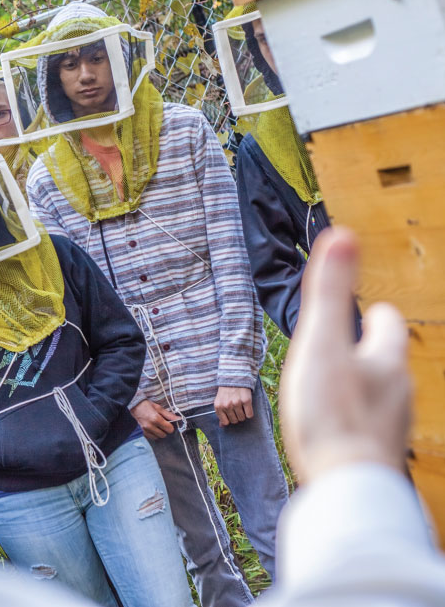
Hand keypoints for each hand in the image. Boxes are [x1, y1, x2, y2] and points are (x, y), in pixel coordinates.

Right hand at [131, 399, 179, 439]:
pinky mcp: (142, 431)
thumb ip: (169, 415)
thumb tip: (178, 419)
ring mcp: (145, 430)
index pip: (169, 429)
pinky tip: (153, 429)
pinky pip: (151, 437)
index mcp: (156, 419)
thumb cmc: (147, 405)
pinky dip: (153, 434)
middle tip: (162, 424)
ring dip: (159, 433)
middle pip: (163, 435)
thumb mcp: (159, 408)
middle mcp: (150, 426)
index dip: (170, 427)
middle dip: (164, 430)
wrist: (135, 405)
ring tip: (157, 426)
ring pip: (157, 437)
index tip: (168, 423)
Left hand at [214, 386, 253, 425]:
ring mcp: (236, 403)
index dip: (229, 419)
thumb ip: (220, 413)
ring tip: (241, 406)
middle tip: (236, 408)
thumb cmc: (226, 392)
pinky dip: (249, 412)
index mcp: (218, 406)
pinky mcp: (246, 401)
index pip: (225, 422)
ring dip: (243, 414)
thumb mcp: (219, 401)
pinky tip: (246, 406)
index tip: (231, 414)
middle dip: (236, 416)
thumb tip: (221, 426)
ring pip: (242, 418)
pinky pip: (250, 415)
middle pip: (235, 421)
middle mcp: (227, 405)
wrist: (234, 378)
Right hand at [281, 227, 410, 484]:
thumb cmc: (331, 414)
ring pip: (381, 395)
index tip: (360, 310)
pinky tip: (336, 430)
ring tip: (334, 389)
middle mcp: (399, 391)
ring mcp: (391, 425)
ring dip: (361, 388)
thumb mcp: (322, 343)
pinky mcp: (377, 454)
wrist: (348, 488)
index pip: (388, 323)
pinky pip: (369, 427)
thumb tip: (343, 234)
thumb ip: (328, 292)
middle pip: (388, 360)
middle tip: (341, 347)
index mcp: (387, 359)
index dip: (373, 313)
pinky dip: (355, 420)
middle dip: (367, 350)